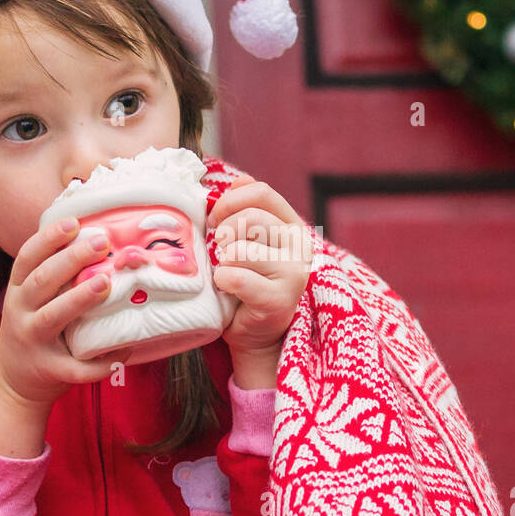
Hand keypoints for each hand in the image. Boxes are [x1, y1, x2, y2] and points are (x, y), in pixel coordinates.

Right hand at [0, 217, 134, 409]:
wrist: (11, 381)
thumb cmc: (33, 327)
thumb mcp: (31, 298)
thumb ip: (52, 275)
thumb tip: (92, 237)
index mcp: (19, 290)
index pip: (28, 257)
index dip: (49, 239)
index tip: (74, 223)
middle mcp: (20, 312)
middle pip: (43, 280)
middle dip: (72, 259)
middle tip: (102, 243)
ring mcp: (33, 340)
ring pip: (54, 317)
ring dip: (79, 299)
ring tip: (105, 283)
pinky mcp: (49, 369)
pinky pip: (75, 367)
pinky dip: (99, 363)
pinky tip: (122, 352)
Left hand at [208, 173, 313, 359]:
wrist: (256, 335)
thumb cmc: (246, 285)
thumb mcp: (247, 243)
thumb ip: (245, 212)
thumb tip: (239, 180)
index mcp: (292, 226)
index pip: (262, 193)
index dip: (230, 201)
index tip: (214, 219)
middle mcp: (300, 246)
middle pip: (249, 219)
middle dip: (223, 235)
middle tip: (220, 254)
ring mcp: (294, 273)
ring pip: (239, 250)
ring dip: (223, 263)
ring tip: (227, 275)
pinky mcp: (279, 299)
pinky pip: (235, 277)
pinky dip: (222, 282)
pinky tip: (227, 290)